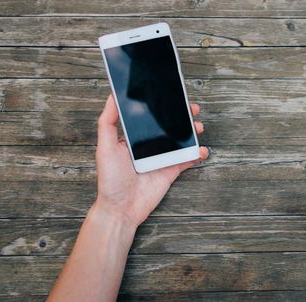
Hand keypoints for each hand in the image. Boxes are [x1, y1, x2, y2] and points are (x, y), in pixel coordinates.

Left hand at [94, 95, 208, 228]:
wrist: (122, 209)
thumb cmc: (110, 180)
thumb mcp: (104, 147)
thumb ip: (108, 122)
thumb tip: (112, 98)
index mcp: (133, 138)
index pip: (149, 117)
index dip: (160, 106)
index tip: (170, 96)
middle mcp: (148, 146)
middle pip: (168, 126)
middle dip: (181, 116)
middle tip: (192, 109)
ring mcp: (161, 158)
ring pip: (180, 140)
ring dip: (191, 132)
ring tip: (197, 127)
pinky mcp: (171, 170)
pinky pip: (187, 159)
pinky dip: (196, 154)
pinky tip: (200, 150)